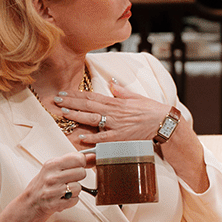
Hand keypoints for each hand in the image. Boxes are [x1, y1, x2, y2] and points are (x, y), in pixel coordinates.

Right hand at [0, 150, 94, 221]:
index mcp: (51, 164)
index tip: (77, 166)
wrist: (31, 203)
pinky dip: (72, 200)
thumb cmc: (44, 183)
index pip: (78, 158)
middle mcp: (52, 177)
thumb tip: (94, 156)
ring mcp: (53, 191)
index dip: (81, 163)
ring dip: (75, 190)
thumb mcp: (55, 168)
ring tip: (64, 190)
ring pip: (79, 187)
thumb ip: (73, 161)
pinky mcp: (56, 204)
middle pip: (82, 173)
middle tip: (68, 180)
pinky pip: (75, 200)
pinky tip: (63, 198)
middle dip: (78, 177)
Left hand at [56, 79, 171, 148]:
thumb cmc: (152, 110)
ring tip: (63, 113)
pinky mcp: (121, 138)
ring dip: (77, 116)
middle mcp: (114, 112)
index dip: (75, 95)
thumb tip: (112, 83)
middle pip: (88, 106)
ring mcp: (117, 125)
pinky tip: (81, 137)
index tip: (63, 93)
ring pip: (93, 119)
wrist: (164, 123)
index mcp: (116, 102)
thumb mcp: (137, 97)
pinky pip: (104, 138)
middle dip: (70, 103)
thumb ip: (122, 91)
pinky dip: (92, 138)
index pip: (91, 97)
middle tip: (56, 100)